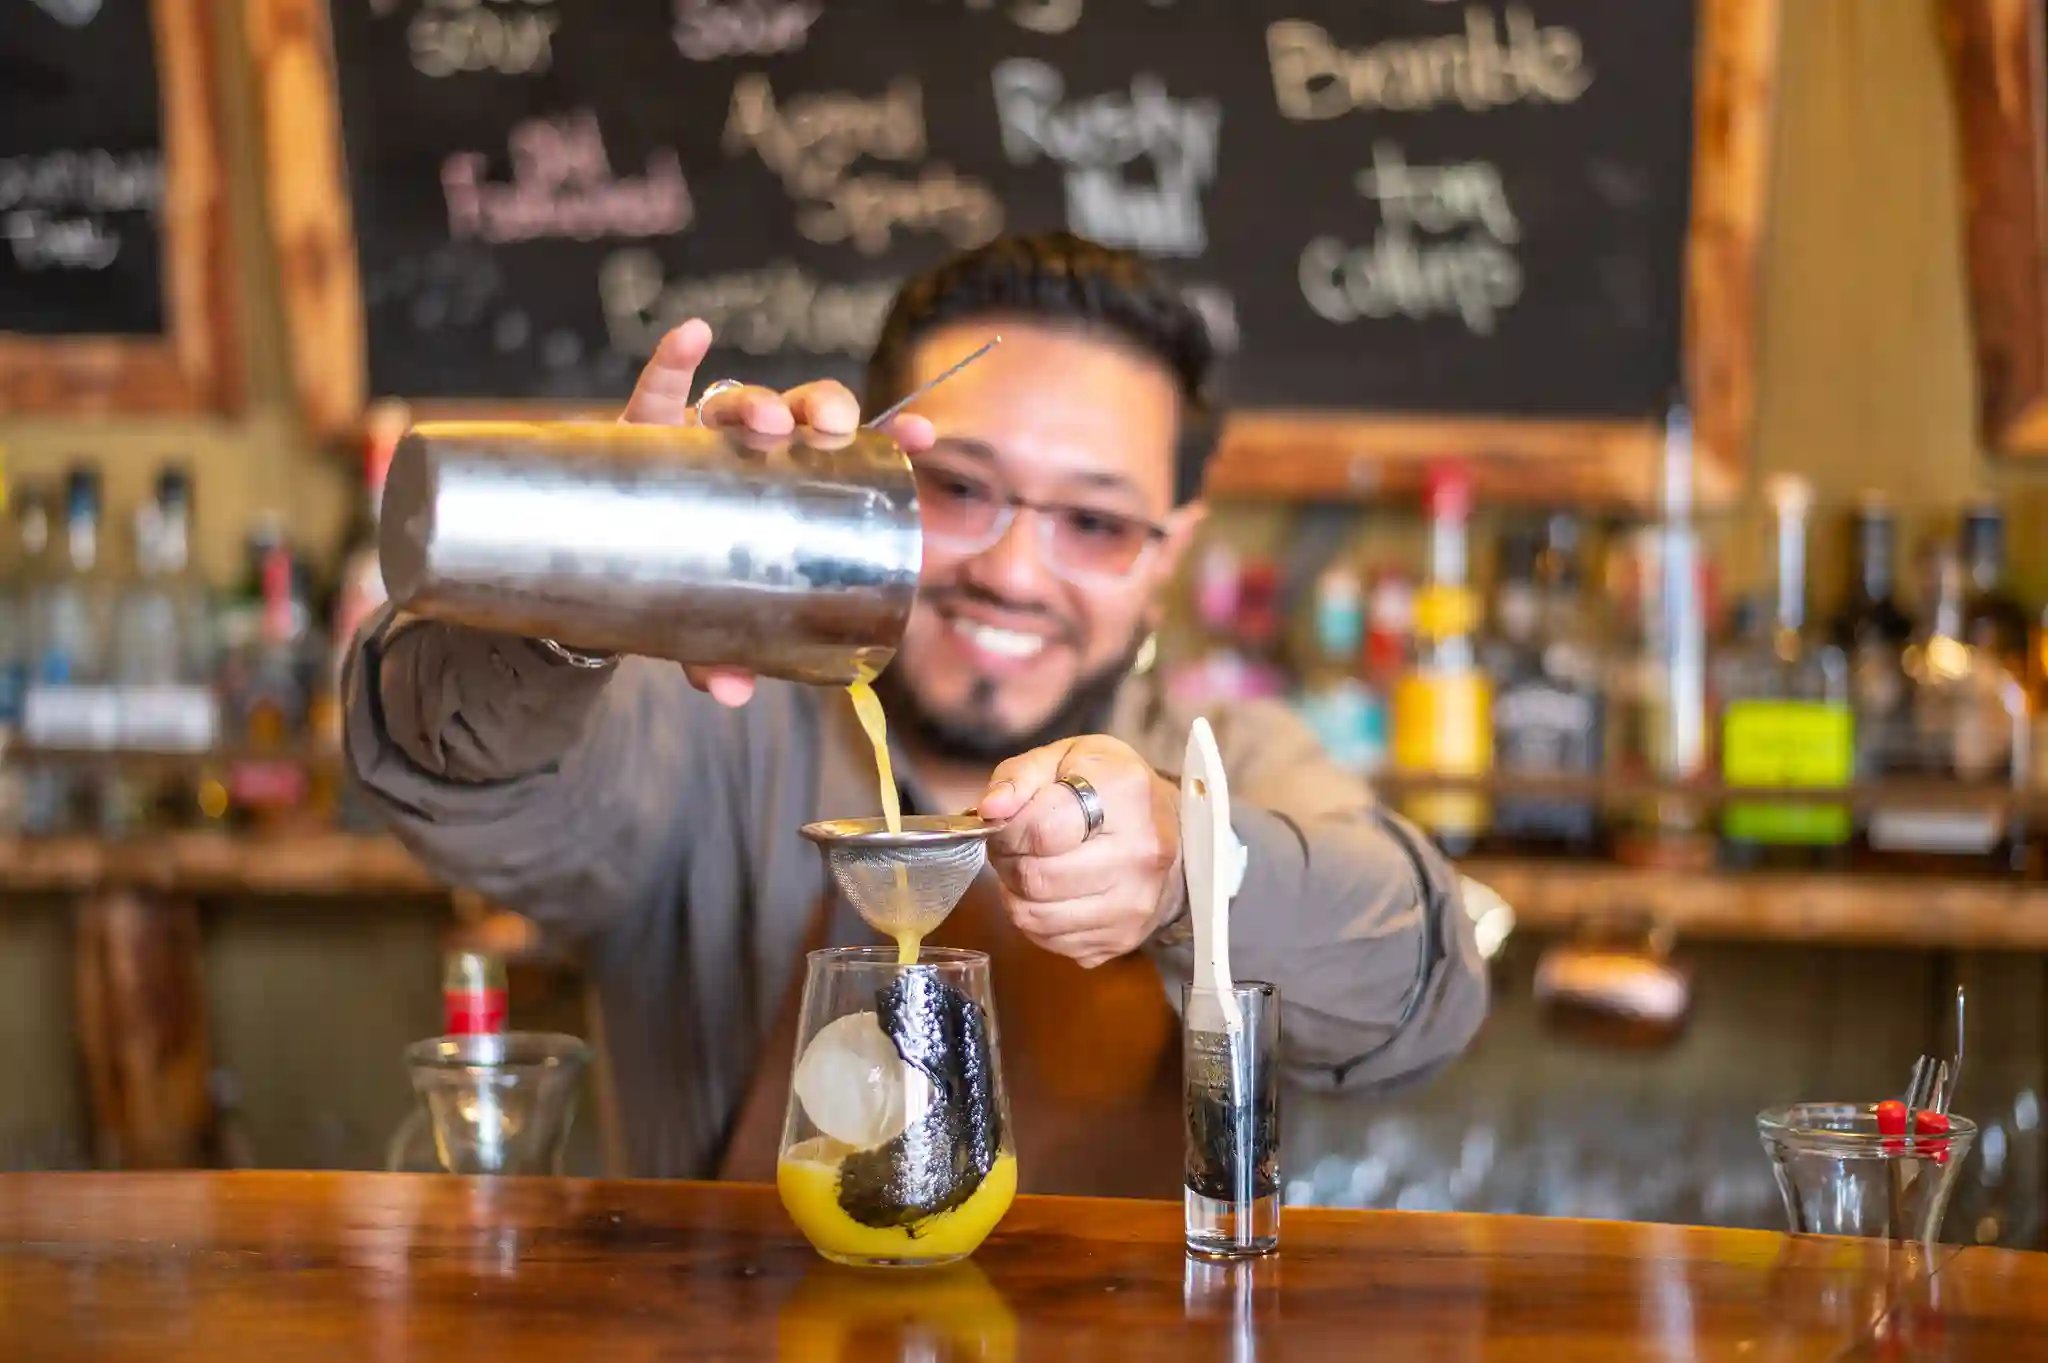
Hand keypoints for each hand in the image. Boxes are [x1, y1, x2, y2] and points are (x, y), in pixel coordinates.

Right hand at [618, 319, 936, 706]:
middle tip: (832, 428)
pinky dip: (673, 360)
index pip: (841, 452)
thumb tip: (732, 693)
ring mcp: (695, 437)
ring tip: (767, 422)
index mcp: (785, 485)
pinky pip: (655, 388)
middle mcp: (747, 452)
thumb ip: (722, 653)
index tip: (921, 439)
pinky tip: (693, 336)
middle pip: (796, 414)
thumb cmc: (683, 583)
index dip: (884, 437)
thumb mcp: (710, 623)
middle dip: (820, 409)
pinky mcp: (640, 431)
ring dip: (756, 401)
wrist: (603, 570)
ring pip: (735, 402)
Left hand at [977, 736, 1180, 968]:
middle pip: (1036, 878)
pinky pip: (1052, 942)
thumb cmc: (1109, 788)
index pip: (1040, 831)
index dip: (1007, 830)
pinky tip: (1051, 894)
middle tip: (1014, 848)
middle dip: (1008, 862)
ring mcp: (1135, 903)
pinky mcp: (1125, 938)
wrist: (1172, 833)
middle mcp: (1139, 854)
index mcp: (1125, 795)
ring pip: (1036, 917)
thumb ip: (1020, 776)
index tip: (1007, 823)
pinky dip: (1037, 921)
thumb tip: (991, 809)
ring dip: (1017, 895)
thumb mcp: (1066, 758)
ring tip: (1031, 868)